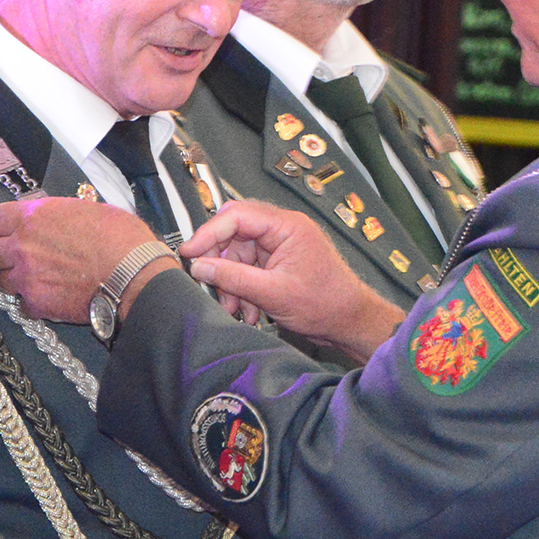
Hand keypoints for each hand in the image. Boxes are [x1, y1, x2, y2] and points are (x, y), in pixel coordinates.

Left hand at [0, 197, 158, 321]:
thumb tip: (54, 220)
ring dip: (17, 279)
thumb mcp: (88, 210)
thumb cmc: (120, 238)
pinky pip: (23, 305)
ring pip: (3, 280)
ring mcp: (26, 277)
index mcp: (33, 216)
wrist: (134, 274)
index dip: (6, 225)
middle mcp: (22, 246)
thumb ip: (58, 216)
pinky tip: (52, 297)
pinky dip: (34, 302)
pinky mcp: (37, 304)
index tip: (14, 230)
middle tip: (24, 257)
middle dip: (6, 254)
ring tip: (39, 279)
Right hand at [178, 201, 405, 360]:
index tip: (189, 252)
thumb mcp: (272, 293)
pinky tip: (246, 311)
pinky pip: (248, 269)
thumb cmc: (325, 303)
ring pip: (238, 255)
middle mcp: (282, 230)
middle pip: (234, 234)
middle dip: (219, 263)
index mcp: (286, 226)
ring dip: (230, 283)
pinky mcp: (277, 263)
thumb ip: (232, 278)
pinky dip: (242, 289)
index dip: (209, 233)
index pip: (237, 216)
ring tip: (233, 309)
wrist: (349, 322)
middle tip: (207, 283)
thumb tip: (199, 266)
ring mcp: (279, 246)